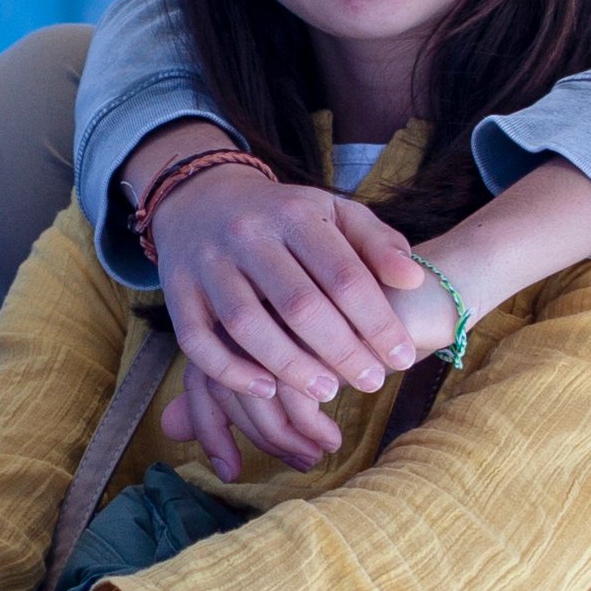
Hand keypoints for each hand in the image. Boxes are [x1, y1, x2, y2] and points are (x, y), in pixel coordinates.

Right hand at [140, 145, 429, 461]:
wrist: (200, 199)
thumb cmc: (284, 218)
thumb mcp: (333, 213)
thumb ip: (377, 243)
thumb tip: (413, 279)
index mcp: (294, 214)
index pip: (342, 273)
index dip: (376, 319)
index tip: (401, 357)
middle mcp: (247, 235)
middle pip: (297, 303)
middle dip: (340, 350)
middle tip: (371, 382)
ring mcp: (207, 263)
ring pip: (246, 325)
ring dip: (290, 365)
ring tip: (327, 392)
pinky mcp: (177, 291)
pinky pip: (197, 340)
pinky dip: (230, 370)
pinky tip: (266, 390)